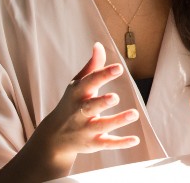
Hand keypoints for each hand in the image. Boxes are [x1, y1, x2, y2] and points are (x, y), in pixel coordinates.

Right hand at [0, 43, 139, 182]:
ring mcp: (86, 129)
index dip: (103, 75)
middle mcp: (79, 112)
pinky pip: (107, 144)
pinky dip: (120, 143)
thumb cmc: (71, 103)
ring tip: (134, 113)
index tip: (118, 68)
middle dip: (102, 102)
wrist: (53, 136)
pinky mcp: (92, 143)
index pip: (89, 82)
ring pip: (101, 125)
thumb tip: (99, 45)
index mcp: (77, 94)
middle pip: (90, 107)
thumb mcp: (77, 84)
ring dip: (117, 120)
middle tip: (115, 97)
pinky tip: (135, 139)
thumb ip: (92, 66)